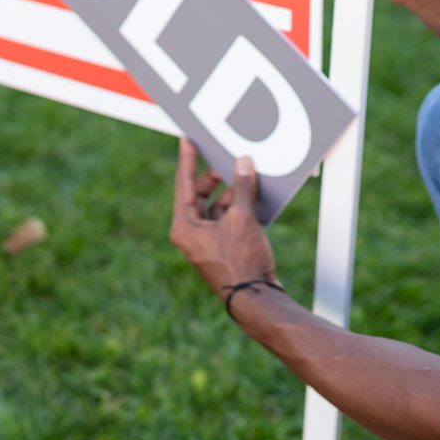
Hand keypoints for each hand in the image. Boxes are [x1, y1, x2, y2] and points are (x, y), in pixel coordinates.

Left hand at [170, 140, 276, 295]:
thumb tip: (243, 164)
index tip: (187, 139)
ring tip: (246, 177)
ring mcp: (207, 243)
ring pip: (215, 207)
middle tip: (225, 161)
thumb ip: (241, 187)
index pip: (183, 184)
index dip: (187, 159)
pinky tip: (253, 197)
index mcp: (184, 227)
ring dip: (230, 193)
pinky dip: (238, 208)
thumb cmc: (241, 261)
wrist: (256, 300)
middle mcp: (191, 235)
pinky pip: (227, 220)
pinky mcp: (223, 249)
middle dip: (214, 178)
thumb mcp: (241, 218)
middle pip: (199, 195)